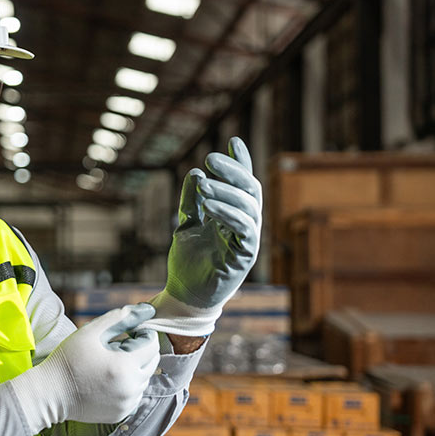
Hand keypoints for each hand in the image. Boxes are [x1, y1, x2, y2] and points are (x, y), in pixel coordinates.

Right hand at [9, 304, 159, 431]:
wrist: (51, 393)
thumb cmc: (69, 359)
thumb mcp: (91, 332)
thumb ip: (120, 318)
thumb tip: (147, 310)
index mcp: (125, 366)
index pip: (152, 344)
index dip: (142, 333)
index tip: (127, 332)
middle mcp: (131, 388)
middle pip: (152, 362)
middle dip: (141, 350)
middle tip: (117, 346)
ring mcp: (127, 403)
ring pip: (144, 379)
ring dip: (134, 367)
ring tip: (109, 363)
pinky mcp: (122, 413)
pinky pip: (135, 395)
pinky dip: (128, 385)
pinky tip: (107, 379)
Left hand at [148, 137, 261, 335]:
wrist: (184, 294)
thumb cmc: (188, 262)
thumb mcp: (186, 224)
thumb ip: (191, 201)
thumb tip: (196, 172)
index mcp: (233, 215)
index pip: (242, 184)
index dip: (240, 162)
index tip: (233, 141)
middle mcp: (245, 225)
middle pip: (250, 189)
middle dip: (233, 170)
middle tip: (210, 157)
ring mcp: (248, 240)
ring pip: (249, 207)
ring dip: (226, 191)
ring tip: (204, 183)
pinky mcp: (245, 256)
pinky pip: (245, 230)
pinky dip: (228, 213)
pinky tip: (209, 205)